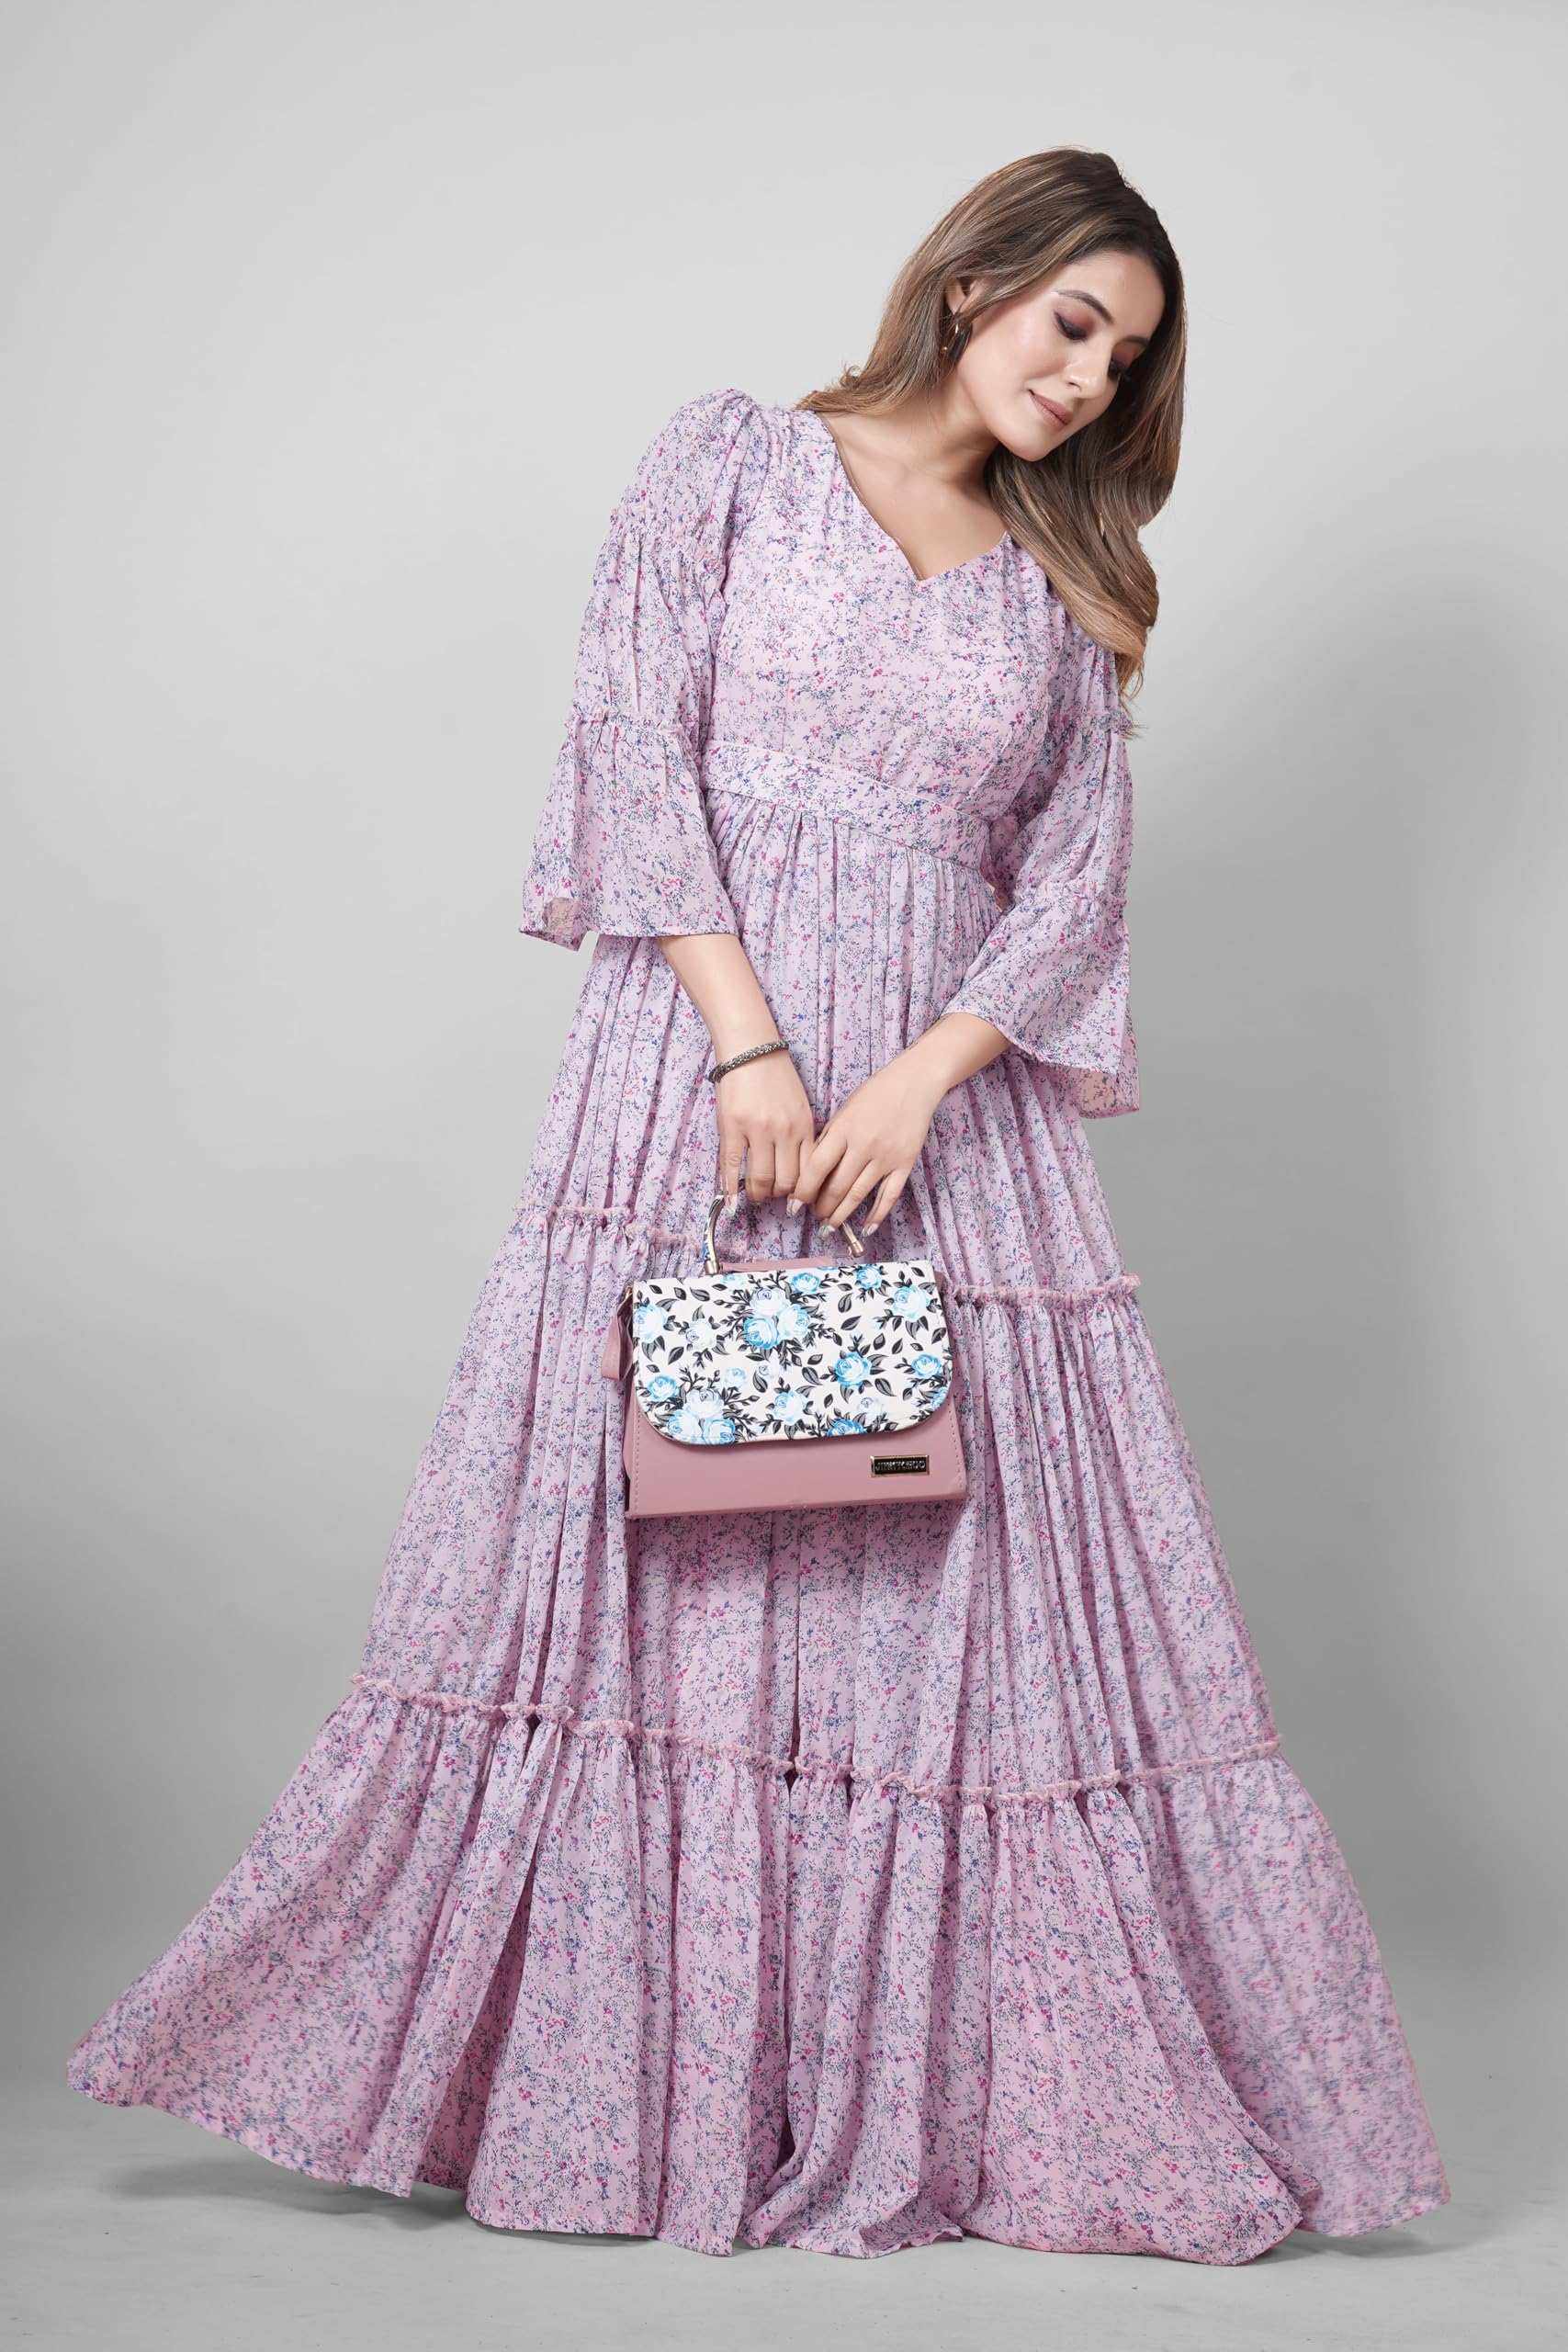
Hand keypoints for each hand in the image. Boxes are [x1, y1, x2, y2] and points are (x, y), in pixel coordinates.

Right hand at [713, 1044, 817, 1208]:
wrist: (750, 1049)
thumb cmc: (776, 1075)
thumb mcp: (800, 1105)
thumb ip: (802, 1135)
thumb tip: (799, 1170)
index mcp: (804, 1125)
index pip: (809, 1171)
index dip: (802, 1192)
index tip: (795, 1199)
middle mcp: (784, 1131)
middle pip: (786, 1180)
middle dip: (779, 1195)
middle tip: (772, 1196)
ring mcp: (757, 1130)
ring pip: (761, 1178)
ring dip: (758, 1194)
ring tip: (754, 1196)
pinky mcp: (732, 1127)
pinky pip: (732, 1165)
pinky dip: (732, 1188)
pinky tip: (731, 1202)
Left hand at [786, 1049, 946, 1234]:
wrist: (914, 1083)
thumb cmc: (875, 1094)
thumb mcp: (844, 1110)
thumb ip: (829, 1139)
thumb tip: (812, 1171)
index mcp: (844, 1129)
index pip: (817, 1168)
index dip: (803, 1190)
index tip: (795, 1205)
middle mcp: (864, 1145)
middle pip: (836, 1186)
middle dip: (821, 1207)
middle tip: (814, 1216)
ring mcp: (886, 1157)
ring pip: (858, 1194)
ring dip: (841, 1215)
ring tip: (830, 1226)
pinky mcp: (905, 1164)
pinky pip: (889, 1196)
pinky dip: (877, 1215)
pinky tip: (865, 1229)